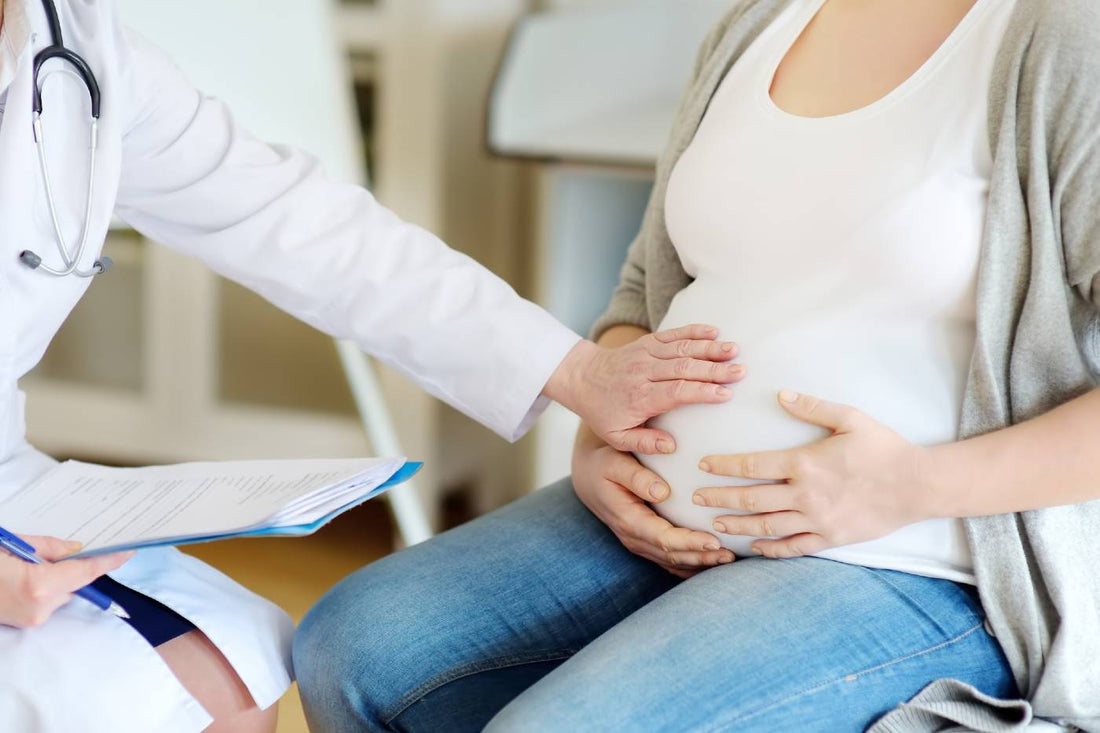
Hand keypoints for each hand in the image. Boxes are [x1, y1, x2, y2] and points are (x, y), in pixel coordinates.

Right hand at [0, 536, 134, 627]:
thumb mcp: (14, 544)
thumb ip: (50, 547)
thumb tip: (77, 549)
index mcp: (39, 586)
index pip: (86, 572)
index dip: (109, 561)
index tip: (128, 552)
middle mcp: (40, 609)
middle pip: (76, 583)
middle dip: (72, 566)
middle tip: (50, 551)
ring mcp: (30, 620)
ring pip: (62, 593)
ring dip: (55, 577)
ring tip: (24, 562)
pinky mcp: (23, 624)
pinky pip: (47, 601)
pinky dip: (43, 588)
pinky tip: (22, 575)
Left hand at [547, 325, 743, 453]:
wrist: (581, 378)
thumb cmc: (602, 411)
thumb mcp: (616, 437)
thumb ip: (644, 443)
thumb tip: (671, 446)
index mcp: (639, 397)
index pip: (676, 392)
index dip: (702, 392)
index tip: (726, 394)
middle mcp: (644, 373)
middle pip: (684, 368)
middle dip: (714, 369)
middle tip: (741, 372)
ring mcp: (646, 354)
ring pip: (682, 348)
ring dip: (710, 348)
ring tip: (735, 350)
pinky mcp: (647, 342)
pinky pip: (673, 334)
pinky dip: (694, 331)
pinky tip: (714, 332)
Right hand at [572, 428, 733, 577]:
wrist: (589, 474)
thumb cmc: (604, 463)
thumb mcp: (614, 462)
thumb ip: (636, 476)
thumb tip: (662, 492)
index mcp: (627, 519)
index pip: (663, 538)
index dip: (690, 542)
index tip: (715, 540)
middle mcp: (633, 537)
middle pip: (671, 555)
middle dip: (701, 557)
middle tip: (731, 555)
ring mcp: (639, 543)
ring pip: (672, 562)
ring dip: (699, 563)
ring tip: (728, 560)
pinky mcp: (645, 543)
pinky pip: (669, 560)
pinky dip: (691, 563)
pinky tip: (711, 562)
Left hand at [693, 391, 929, 558]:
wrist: (918, 485)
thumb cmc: (884, 448)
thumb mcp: (850, 418)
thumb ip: (812, 407)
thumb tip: (780, 395)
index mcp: (805, 463)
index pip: (752, 465)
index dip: (724, 466)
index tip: (703, 466)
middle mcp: (805, 495)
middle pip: (751, 499)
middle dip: (719, 499)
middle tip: (695, 499)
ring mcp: (817, 520)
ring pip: (767, 526)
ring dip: (738, 526)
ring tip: (715, 525)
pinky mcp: (830, 538)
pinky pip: (794, 547)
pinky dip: (771, 549)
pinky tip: (755, 547)